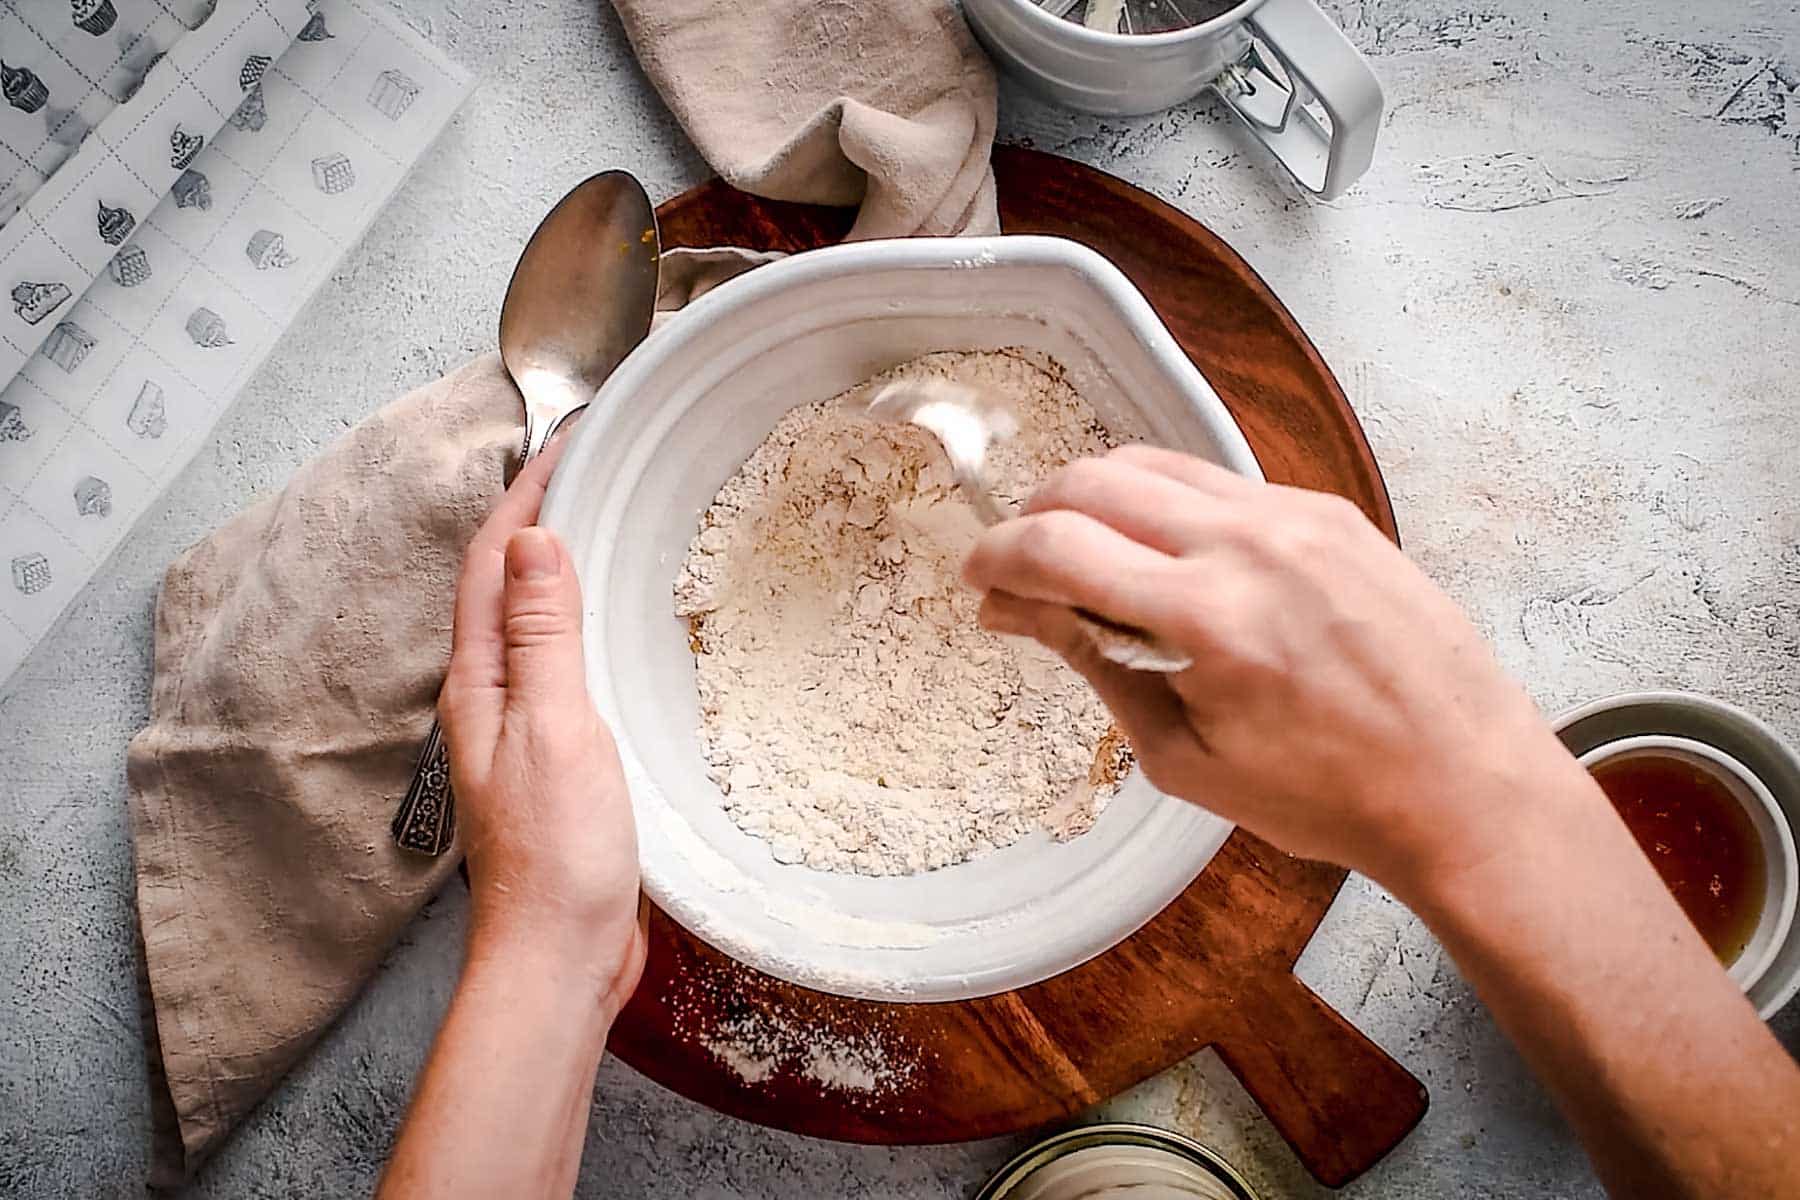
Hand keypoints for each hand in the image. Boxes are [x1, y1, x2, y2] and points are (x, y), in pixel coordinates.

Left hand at [437, 446, 645, 1017]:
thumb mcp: (556, 727)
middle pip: (504, 584)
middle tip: (596, 463)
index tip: (573, 436)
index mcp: (478, 682)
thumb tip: (531, 537)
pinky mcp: (558, 761)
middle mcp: (490, 698)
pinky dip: (589, 623)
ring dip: (562, 567)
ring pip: (535, 624)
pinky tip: (623, 629)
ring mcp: (523, 731)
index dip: (525, 491)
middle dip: (539, 514)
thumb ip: (543, 635)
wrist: (561, 956)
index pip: (491, 561)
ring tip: (610, 522)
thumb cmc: (557, 850)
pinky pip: (567, 666)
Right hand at [962, 445, 1585, 895]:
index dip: (996, 558)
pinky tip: (1171, 560)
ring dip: (1098, 498)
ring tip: (1088, 556)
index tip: (976, 581)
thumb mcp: (1185, 758)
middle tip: (1022, 569)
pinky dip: (1169, 506)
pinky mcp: (1331, 510)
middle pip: (1096, 480)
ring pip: (1156, 464)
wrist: (1462, 783)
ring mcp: (1296, 515)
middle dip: (1036, 516)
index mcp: (1207, 616)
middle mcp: (1249, 542)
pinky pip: (1220, 481)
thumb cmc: (1324, 795)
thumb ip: (1098, 668)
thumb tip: (1022, 615)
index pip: (1059, 546)